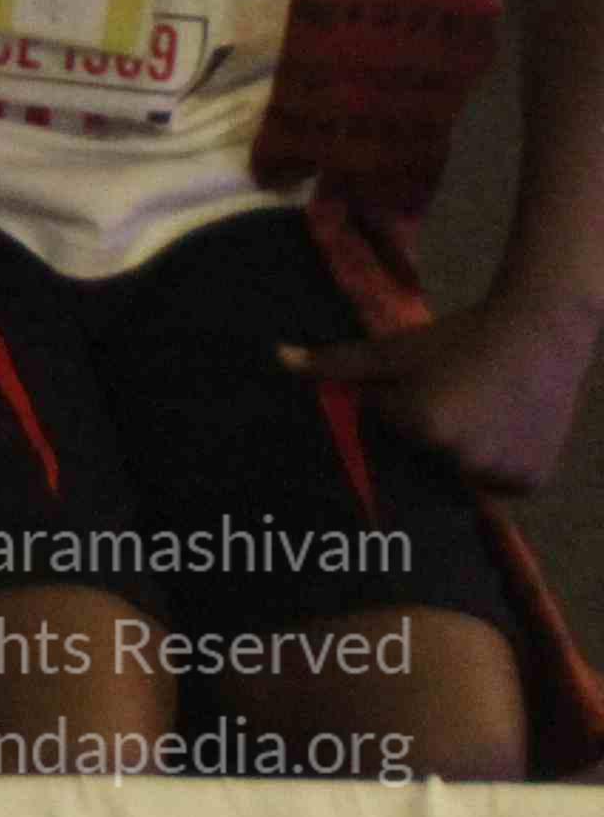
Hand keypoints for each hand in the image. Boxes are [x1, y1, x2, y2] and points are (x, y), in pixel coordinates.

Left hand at [289, 288, 603, 497]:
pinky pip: (498, 483)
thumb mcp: (394, 350)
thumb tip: (278, 359)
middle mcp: (459, 456)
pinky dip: (497, 464)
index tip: (426, 387)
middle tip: (457, 396)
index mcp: (420, 424)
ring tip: (480, 409)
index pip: (387, 430)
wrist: (538, 333)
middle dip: (429, 431)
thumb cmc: (458, 340)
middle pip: (424, 456)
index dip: (401, 406)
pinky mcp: (529, 481)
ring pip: (461, 473)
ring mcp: (498, 473)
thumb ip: (337, 363)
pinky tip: (502, 427)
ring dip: (463, 451)